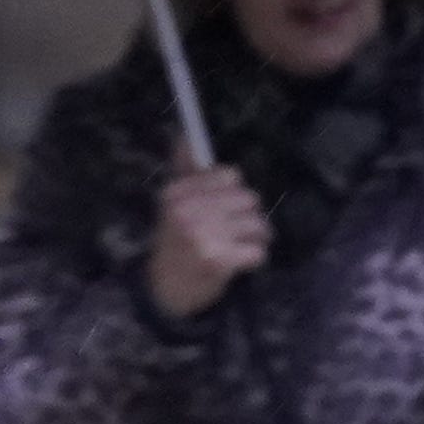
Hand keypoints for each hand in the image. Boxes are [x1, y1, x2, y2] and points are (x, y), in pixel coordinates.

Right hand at [144, 163, 269, 320]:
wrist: (164, 288)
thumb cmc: (174, 242)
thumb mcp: (174, 203)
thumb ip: (185, 169)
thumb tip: (187, 134)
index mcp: (178, 192)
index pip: (231, 175)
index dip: (232, 192)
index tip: (221, 208)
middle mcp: (189, 210)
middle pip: (249, 199)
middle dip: (247, 216)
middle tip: (233, 231)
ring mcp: (205, 235)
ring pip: (258, 224)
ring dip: (254, 238)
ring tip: (236, 247)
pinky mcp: (221, 260)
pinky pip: (259, 251)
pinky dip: (254, 259)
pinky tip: (238, 262)